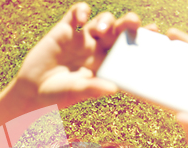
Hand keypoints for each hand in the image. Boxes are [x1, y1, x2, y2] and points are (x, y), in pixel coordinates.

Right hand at [13, 3, 140, 108]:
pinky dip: (81, 11)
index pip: (128, 49)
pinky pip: (75, 13)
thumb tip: (113, 88)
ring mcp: (82, 38)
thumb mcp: (76, 93)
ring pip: (102, 20)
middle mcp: (97, 49)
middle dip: (129, 24)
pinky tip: (81, 17)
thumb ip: (92, 88)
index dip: (142, 40)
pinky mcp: (64, 30)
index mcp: (106, 64)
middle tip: (134, 23)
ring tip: (101, 31)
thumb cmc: (58, 96)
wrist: (32, 91)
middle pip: (119, 31)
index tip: (155, 33)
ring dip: (106, 21)